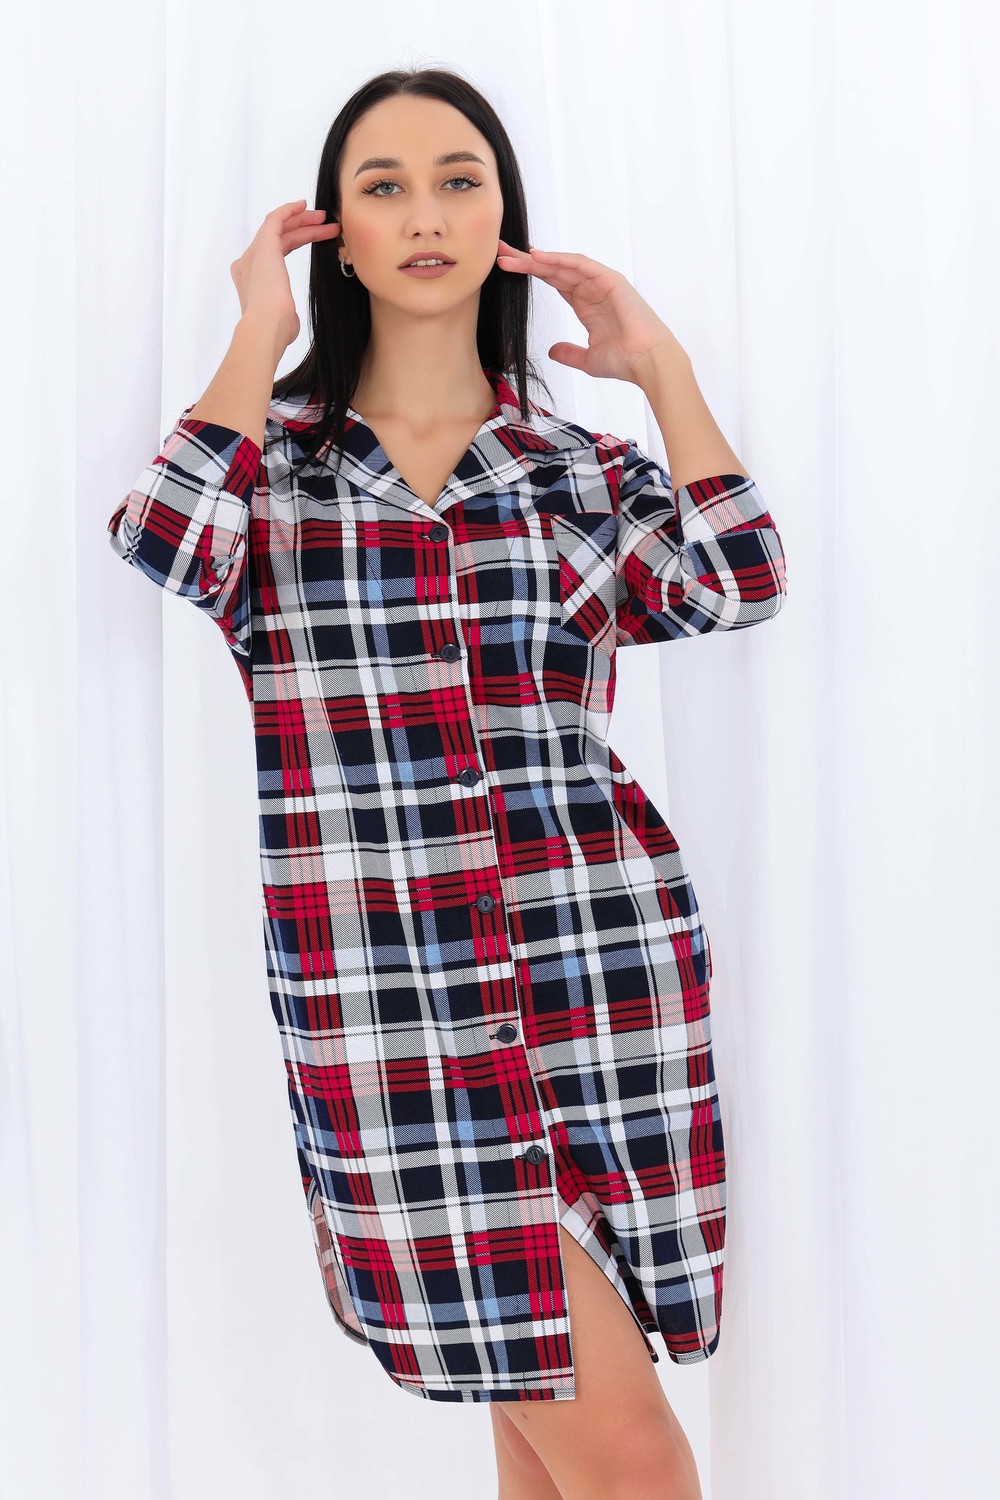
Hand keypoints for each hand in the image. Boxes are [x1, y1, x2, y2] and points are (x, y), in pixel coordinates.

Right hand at [231, 200, 341, 354]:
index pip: (275, 252)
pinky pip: (275, 219)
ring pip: (279, 228)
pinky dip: (289, 210)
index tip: (315, 236)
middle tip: (325, 224)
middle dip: (303, 228)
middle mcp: (248, 263)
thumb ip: (284, 311)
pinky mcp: (263, 245)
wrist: (266, 326)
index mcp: (250, 280)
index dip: (296, 241)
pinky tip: (304, 205)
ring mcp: (254, 253)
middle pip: (278, 238)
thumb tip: (288, 317)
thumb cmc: (276, 329)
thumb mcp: (282, 318)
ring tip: (325, 218)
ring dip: (302, 220)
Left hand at [495, 238, 684, 383]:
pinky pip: (580, 264)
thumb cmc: (624, 361)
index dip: (530, 273)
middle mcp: (591, 289)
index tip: (506, 268)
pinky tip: (538, 256)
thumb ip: (569, 353)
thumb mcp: (588, 359)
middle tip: (499, 252)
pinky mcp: (610, 279)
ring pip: (563, 264)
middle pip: (553, 269)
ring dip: (536, 259)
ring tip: (510, 255)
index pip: (553, 282)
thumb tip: (552, 351)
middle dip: (526, 261)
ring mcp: (601, 282)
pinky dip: (559, 259)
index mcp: (586, 304)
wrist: (646, 362)